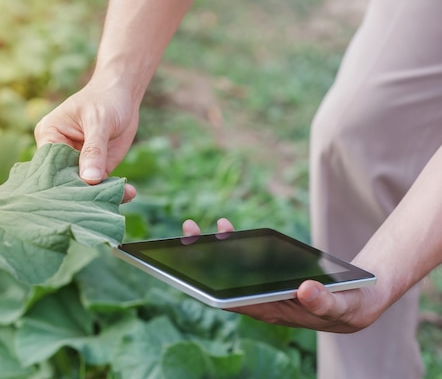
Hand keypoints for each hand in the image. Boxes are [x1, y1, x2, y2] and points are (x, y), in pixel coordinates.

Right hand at [34, 81, 138, 201]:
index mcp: (49, 137)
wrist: (123, 95)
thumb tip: (90, 179)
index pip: (49, 165)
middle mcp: (59, 154)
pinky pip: (101, 186)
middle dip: (81, 194)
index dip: (59, 182)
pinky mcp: (96, 170)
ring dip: (100, 195)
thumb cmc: (105, 100)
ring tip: (122, 197)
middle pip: (64, 181)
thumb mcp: (99, 121)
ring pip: (83, 187)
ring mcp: (78, 164)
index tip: (75, 196)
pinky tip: (129, 193)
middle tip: (98, 205)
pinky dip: (115, 191)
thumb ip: (94, 150)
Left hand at [182, 218, 381, 332]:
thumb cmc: (348, 306)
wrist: (357, 300)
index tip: (190, 275)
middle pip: (222, 283)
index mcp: (274, 311)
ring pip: (229, 269)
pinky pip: (243, 260)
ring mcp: (263, 286)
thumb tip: (305, 289)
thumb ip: (326, 302)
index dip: (211, 291)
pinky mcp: (269, 274)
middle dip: (200, 262)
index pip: (235, 302)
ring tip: (192, 229)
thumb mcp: (343, 305)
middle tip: (183, 238)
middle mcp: (262, 300)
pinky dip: (232, 244)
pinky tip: (224, 229)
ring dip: (210, 250)